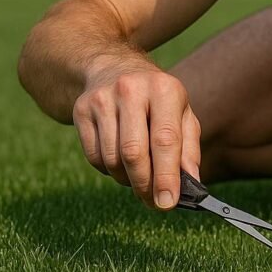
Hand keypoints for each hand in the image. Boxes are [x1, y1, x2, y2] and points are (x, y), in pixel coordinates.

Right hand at [72, 69, 200, 209]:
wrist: (113, 68)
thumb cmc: (157, 100)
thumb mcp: (182, 114)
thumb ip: (188, 149)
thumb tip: (190, 185)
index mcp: (164, 89)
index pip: (165, 140)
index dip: (166, 176)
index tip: (167, 203)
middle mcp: (131, 90)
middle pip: (134, 153)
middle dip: (144, 184)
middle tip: (153, 202)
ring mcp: (102, 99)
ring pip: (112, 159)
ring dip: (127, 179)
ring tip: (138, 176)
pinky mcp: (81, 110)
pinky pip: (94, 157)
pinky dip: (109, 170)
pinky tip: (119, 160)